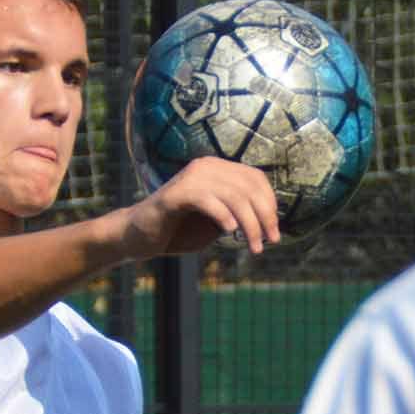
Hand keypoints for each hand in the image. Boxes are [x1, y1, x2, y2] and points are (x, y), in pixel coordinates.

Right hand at [128, 157, 281, 255]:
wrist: (139, 237)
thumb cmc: (180, 230)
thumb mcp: (218, 221)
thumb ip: (240, 214)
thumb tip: (271, 220)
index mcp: (218, 169)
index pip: (256, 178)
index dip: (271, 204)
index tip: (274, 232)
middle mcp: (206, 167)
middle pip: (249, 187)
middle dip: (265, 217)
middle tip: (270, 242)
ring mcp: (190, 178)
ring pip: (234, 195)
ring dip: (250, 224)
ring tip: (254, 247)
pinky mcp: (174, 194)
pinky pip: (207, 200)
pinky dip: (223, 216)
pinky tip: (229, 232)